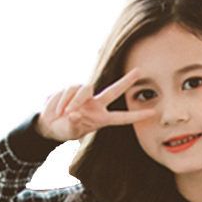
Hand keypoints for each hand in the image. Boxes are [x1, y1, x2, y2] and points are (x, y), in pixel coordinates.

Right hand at [34, 67, 156, 142]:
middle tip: (139, 71)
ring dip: (72, 101)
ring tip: (63, 113)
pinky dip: (63, 99)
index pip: (122, 117)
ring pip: (84, 89)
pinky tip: (58, 109)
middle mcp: (96, 105)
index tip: (152, 113)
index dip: (136, 116)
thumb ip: (74, 123)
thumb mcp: (70, 130)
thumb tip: (75, 113)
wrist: (49, 123)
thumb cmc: (64, 129)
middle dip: (126, 81)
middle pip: (114, 91)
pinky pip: (71, 89)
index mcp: (101, 119)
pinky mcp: (73, 89)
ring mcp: (86, 96)